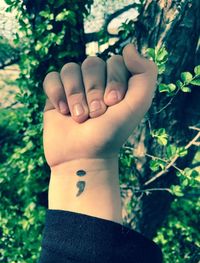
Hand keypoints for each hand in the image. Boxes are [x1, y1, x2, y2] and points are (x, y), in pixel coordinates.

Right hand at [43, 44, 157, 167]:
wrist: (83, 158)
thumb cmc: (111, 134)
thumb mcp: (137, 105)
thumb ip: (145, 73)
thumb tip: (128, 46)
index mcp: (117, 83)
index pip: (115, 61)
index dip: (114, 81)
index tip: (114, 104)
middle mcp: (96, 83)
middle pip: (92, 63)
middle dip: (94, 90)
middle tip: (96, 114)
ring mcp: (75, 88)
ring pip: (71, 68)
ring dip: (75, 95)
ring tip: (78, 118)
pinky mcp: (56, 95)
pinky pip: (52, 77)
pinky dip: (56, 93)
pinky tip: (62, 112)